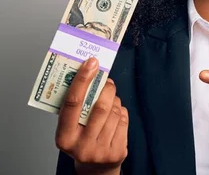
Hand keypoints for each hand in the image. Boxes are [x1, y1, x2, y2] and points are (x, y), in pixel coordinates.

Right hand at [55, 58, 127, 174]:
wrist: (95, 169)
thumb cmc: (81, 141)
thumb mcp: (71, 128)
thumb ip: (76, 107)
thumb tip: (87, 74)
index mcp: (64, 138)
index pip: (73, 104)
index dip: (82, 80)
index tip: (91, 63)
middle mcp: (81, 146)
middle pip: (100, 106)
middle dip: (107, 89)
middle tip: (108, 80)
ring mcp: (101, 150)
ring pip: (115, 112)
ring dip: (115, 101)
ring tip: (111, 100)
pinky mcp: (118, 151)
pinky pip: (124, 120)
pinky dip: (122, 111)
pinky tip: (117, 113)